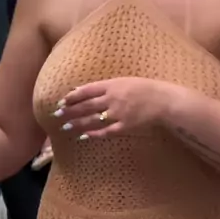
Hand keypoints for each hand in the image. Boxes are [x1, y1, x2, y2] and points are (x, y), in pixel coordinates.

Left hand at [52, 77, 171, 138]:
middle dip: (69, 111)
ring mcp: (118, 114)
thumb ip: (106, 86)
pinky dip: (94, 135)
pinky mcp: (124, 126)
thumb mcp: (125, 81)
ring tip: (65, 127)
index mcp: (112, 85)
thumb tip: (85, 89)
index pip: (86, 91)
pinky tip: (84, 137)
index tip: (61, 101)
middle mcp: (112, 99)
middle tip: (56, 115)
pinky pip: (106, 132)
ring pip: (92, 120)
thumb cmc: (145, 88)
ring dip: (77, 124)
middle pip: (86, 106)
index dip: (72, 97)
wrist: (163, 101)